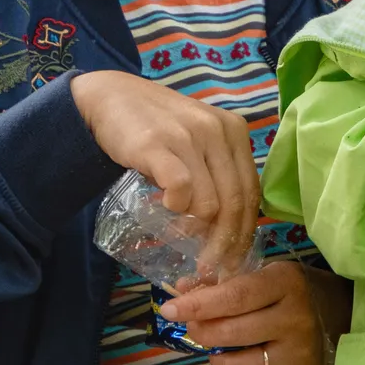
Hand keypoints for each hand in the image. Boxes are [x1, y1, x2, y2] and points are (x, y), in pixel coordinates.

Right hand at [71, 70, 259, 264]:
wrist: (112, 97)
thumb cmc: (158, 125)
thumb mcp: (199, 139)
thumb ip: (217, 170)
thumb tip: (229, 227)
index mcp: (234, 130)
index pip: (251, 192)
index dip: (244, 232)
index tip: (233, 260)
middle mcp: (218, 130)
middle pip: (234, 203)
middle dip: (223, 244)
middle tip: (207, 267)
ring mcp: (189, 136)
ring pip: (210, 203)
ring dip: (195, 229)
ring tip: (178, 233)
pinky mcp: (158, 144)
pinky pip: (181, 189)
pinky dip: (176, 208)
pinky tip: (165, 207)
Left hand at [160, 261, 349, 364]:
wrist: (346, 314)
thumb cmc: (300, 290)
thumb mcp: (269, 275)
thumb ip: (227, 284)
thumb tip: (181, 290)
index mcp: (286, 284)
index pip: (235, 296)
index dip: (199, 303)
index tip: (170, 307)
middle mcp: (295, 320)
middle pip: (232, 332)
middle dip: (202, 330)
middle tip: (193, 326)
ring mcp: (299, 355)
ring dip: (216, 357)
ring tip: (215, 347)